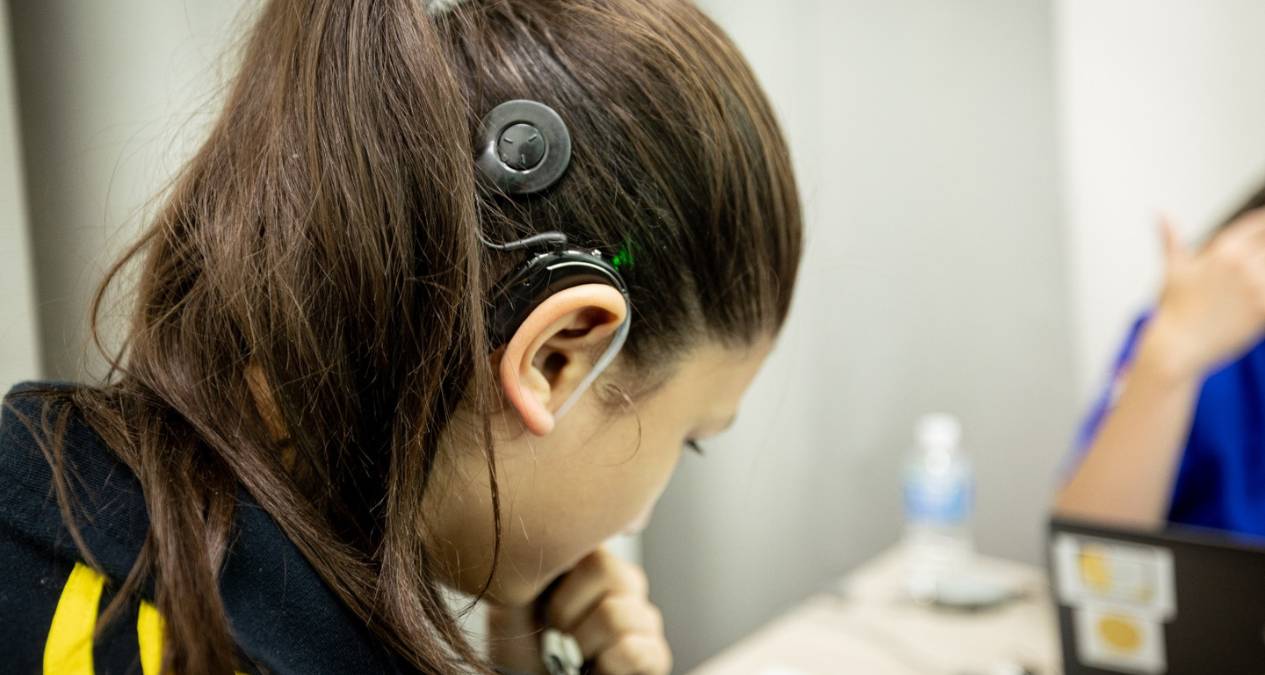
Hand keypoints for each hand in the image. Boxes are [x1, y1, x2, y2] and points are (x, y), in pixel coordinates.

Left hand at [485, 546, 670, 674]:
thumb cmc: (522, 643)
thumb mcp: (513, 598)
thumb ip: (527, 564)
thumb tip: (533, 537)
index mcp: (593, 559)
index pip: (589, 538)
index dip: (559, 578)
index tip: (541, 603)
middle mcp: (626, 582)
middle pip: (607, 569)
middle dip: (566, 611)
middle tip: (556, 633)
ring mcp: (644, 617)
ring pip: (615, 614)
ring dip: (581, 645)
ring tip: (575, 656)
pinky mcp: (656, 653)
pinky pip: (632, 650)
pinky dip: (603, 666)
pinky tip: (596, 669)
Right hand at [1144, 210, 1264, 377]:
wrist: (1178, 346)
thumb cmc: (1174, 308)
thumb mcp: (1174, 268)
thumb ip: (1171, 237)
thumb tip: (1159, 212)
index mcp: (1223, 250)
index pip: (1259, 223)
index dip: (1263, 224)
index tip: (1262, 231)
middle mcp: (1243, 264)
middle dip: (1263, 250)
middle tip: (1253, 268)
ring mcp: (1256, 287)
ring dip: (1264, 271)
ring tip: (1252, 282)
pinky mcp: (1263, 309)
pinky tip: (1255, 300)